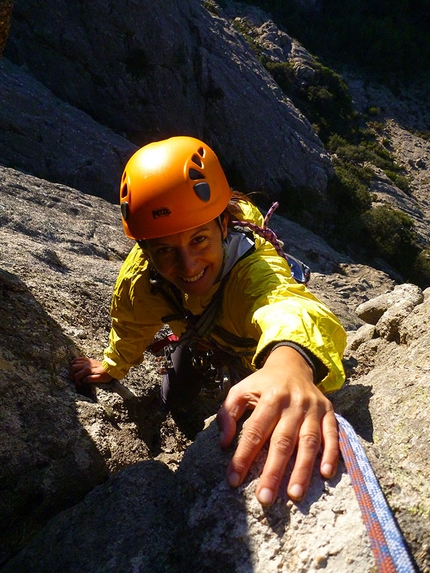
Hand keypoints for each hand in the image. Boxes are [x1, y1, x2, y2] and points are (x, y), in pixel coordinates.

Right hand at [70, 357, 112, 384]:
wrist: (111, 368)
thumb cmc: (105, 375)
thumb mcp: (99, 379)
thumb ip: (90, 379)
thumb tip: (83, 380)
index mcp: (88, 370)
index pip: (77, 375)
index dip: (76, 381)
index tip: (79, 384)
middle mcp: (86, 364)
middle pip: (73, 367)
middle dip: (71, 373)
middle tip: (73, 378)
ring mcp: (87, 361)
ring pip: (75, 362)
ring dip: (73, 367)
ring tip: (74, 372)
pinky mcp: (89, 360)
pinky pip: (79, 358)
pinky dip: (75, 361)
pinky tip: (75, 364)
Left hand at [216, 346, 337, 505]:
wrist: (292, 364)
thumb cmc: (263, 384)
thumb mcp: (240, 390)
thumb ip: (228, 414)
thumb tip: (224, 443)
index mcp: (270, 397)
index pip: (254, 431)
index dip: (244, 456)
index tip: (234, 480)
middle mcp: (293, 403)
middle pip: (282, 441)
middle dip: (273, 471)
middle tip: (265, 498)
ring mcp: (313, 409)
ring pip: (308, 442)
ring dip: (302, 470)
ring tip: (294, 494)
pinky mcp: (328, 413)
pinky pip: (332, 435)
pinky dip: (331, 454)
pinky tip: (325, 474)